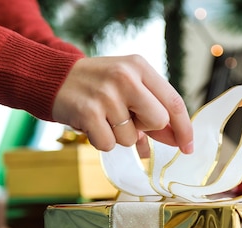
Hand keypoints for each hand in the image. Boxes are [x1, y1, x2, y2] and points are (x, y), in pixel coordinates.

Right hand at [52, 55, 193, 156]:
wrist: (54, 78)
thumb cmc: (97, 85)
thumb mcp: (127, 87)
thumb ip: (151, 111)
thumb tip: (175, 140)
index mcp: (139, 67)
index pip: (174, 101)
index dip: (184, 128)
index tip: (187, 147)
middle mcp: (125, 77)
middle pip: (158, 121)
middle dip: (146, 129)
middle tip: (127, 120)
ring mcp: (106, 95)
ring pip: (131, 138)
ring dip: (118, 136)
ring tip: (103, 118)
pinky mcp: (88, 112)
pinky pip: (109, 145)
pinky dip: (101, 141)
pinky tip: (92, 125)